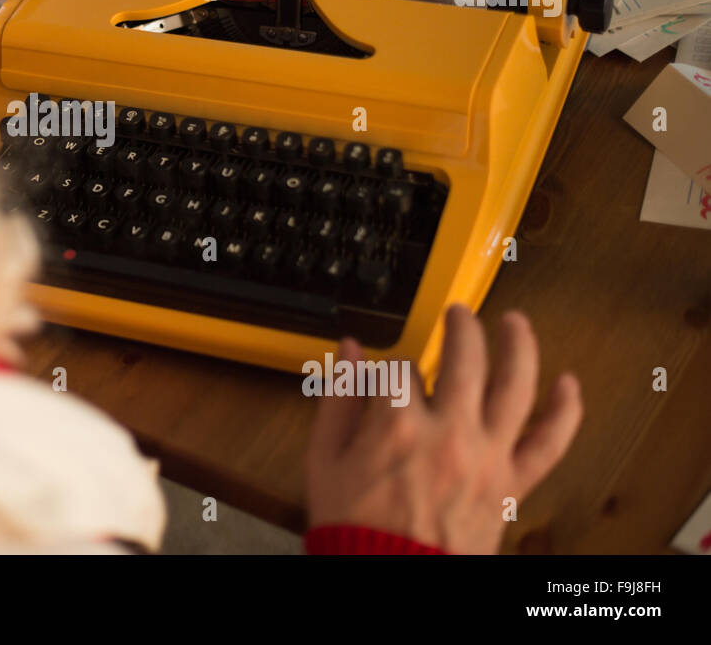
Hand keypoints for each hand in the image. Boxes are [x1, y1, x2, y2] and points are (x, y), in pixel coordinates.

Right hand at [305, 304, 582, 553]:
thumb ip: (338, 397)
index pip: (399, 369)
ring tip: (514, 322)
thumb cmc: (356, 529)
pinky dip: (565, 411)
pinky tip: (568, 383)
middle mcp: (448, 432)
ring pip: (515, 385)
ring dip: (518, 345)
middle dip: (459, 327)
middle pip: (464, 357)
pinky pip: (549, 443)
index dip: (391, 369)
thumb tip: (350, 351)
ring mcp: (486, 456)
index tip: (384, 377)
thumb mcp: (325, 459)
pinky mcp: (511, 484)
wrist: (391, 579)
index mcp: (397, 424)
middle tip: (458, 315)